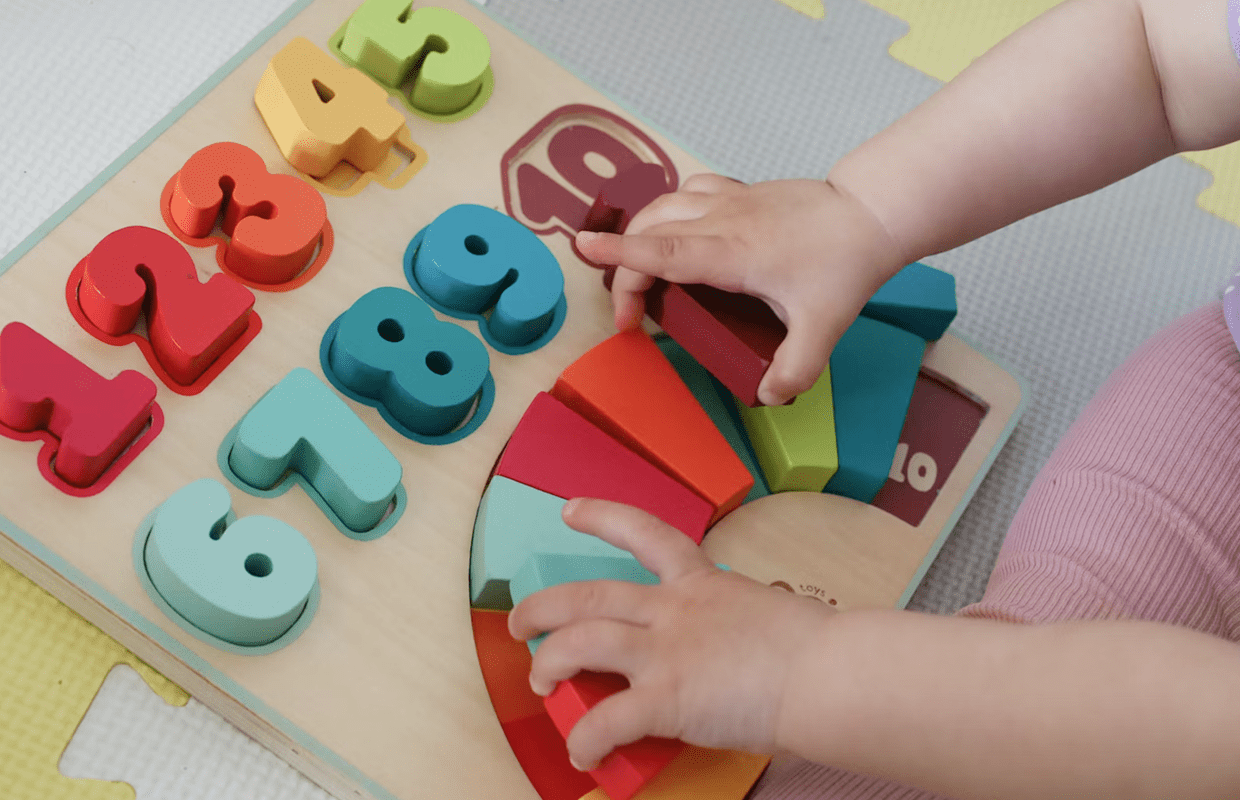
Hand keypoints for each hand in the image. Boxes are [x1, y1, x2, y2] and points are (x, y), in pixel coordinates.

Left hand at [508, 498, 835, 769]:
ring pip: (579, 643)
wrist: (830, 673)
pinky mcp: (666, 698)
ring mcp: (665, 651)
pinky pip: (605, 720)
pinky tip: (580, 753)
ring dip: (549, 662)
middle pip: (588, 595)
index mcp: (702, 585)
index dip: (602, 517)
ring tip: (540, 681)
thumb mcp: (769, 616)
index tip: (572, 510)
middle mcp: (674, 610)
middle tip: (520, 621)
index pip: (646, 534)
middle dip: (542, 606)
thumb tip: (736, 656)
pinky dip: (583, 740)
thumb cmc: (819, 650)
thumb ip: (737, 628)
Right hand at [575, 175, 903, 404]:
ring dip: (641, 235)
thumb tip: (768, 396)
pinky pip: (687, 192)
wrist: (870, 213)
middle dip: (626, 271)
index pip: (662, 252)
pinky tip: (678, 230)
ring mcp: (728, 200)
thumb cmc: (843, 263)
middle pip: (651, 234)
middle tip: (633, 318)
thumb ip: (794, 368)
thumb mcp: (824, 327)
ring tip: (641, 272)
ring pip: (663, 205)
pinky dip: (669, 210)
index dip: (620, 254)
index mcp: (730, 252)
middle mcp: (721, 220)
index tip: (583, 247)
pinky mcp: (739, 192)